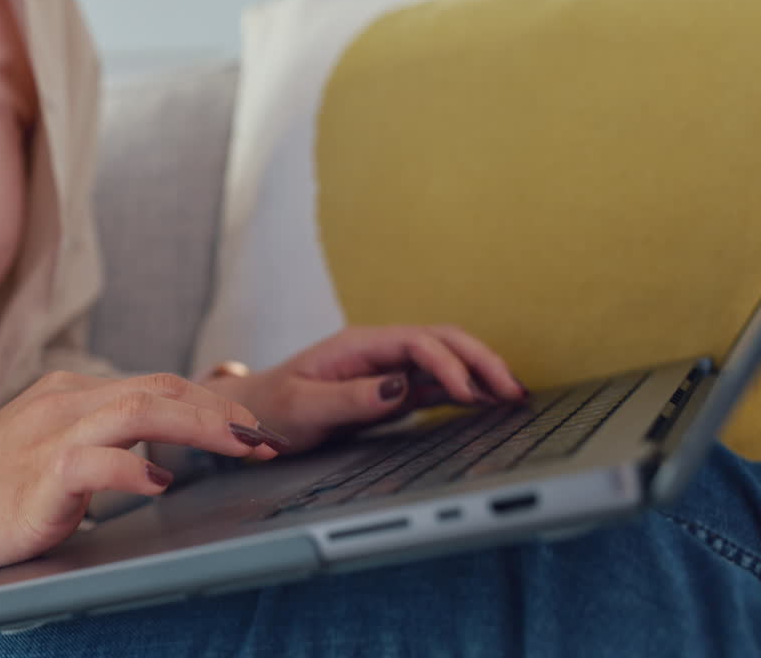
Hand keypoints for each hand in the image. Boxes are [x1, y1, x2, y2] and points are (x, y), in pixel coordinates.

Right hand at [0, 371, 281, 599]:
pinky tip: (162, 483)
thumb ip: (98, 449)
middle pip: (162, 388)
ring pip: (143, 409)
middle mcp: (63, 402)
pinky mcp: (35, 476)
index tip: (253, 430)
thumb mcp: (47, 461)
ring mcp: (48, 434)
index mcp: (68, 395)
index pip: (157, 385)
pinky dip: (138, 468)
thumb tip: (159, 460)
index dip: (213, 403)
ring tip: (244, 447)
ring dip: (204, 427)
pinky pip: (98, 461)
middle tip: (268, 438)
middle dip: (224, 411)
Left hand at [206, 325, 525, 453]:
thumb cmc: (267, 411)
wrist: (246, 417)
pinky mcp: (389, 392)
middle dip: (480, 360)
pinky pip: (435, 385)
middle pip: (441, 341)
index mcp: (355, 345)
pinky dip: (465, 391)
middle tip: (512, 390)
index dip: (448, 364)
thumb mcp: (302, 408)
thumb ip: (349, 398)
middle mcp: (376, 352)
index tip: (468, 394)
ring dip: (480, 374)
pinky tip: (488, 403)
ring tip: (514, 396)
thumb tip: (399, 387)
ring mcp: (385, 370)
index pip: (416, 342)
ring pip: (445, 361)